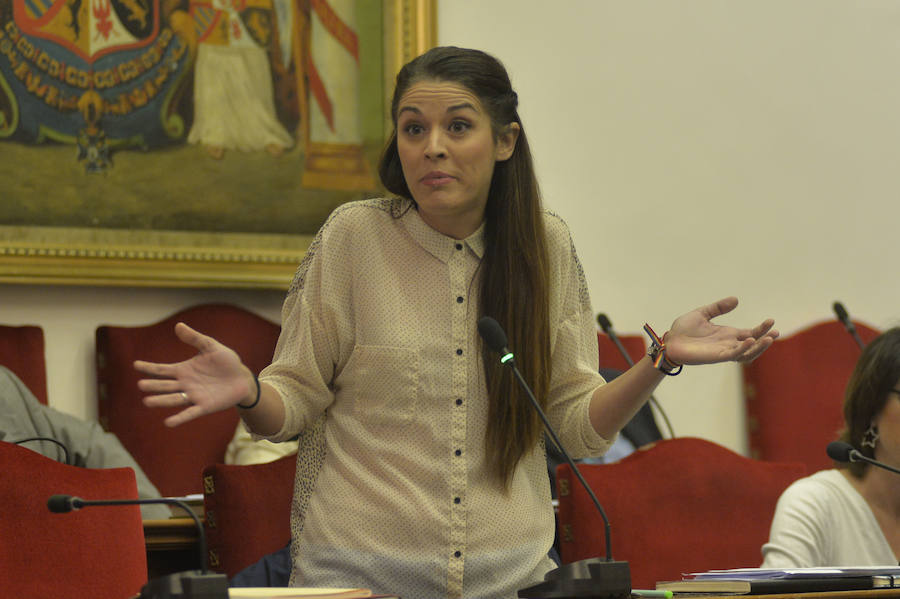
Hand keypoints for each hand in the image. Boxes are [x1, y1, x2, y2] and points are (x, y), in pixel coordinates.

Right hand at [134, 322, 255, 426]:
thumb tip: (178, 325)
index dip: (149, 368)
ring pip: (174, 399)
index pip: (162, 369)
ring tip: (147, 402)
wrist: (242, 377)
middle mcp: (185, 384)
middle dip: (153, 385)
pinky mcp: (205, 406)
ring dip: (161, 401)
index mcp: (184, 370)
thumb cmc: (226, 361)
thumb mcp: (211, 346)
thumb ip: (195, 338)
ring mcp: (194, 396)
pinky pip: (190, 413)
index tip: (135, 365)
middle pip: (165, 385)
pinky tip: (168, 422)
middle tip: (141, 385)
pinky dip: (180, 418)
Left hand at [663, 297, 777, 365]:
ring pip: (747, 353)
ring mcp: (723, 351)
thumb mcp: (702, 314)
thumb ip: (718, 308)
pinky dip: (742, 349)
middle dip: (765, 338)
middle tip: (776, 332)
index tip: (771, 321)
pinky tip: (749, 340)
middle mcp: (728, 344)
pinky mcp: (716, 356)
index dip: (762, 329)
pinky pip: (733, 354)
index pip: (750, 333)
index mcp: (727, 334)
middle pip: (753, 344)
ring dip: (759, 347)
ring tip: (769, 338)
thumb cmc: (684, 330)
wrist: (670, 341)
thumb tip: (736, 300)